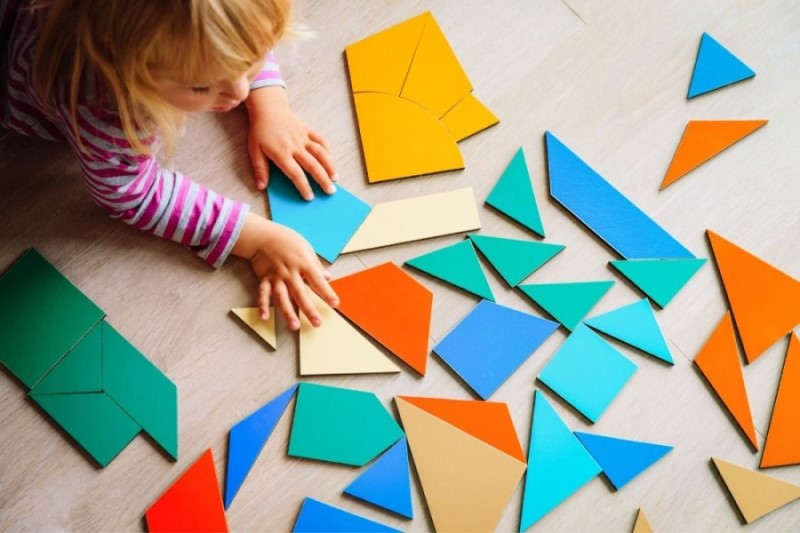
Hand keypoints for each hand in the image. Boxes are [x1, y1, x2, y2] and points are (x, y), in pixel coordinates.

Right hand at [232, 213, 338, 329]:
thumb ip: (317, 265)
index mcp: (304, 263)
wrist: (262, 235)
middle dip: (309, 309)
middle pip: (301, 293)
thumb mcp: (306, 248)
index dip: (327, 293)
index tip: (335, 304)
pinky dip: (263, 305)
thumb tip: (329, 277)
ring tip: (294, 326)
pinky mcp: (265, 278)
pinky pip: (263, 294)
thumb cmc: (287, 240)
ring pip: (282, 297)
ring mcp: (276, 277)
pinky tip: (265, 317)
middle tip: (317, 323)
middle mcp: (290, 272)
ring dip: (287, 312)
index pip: (318, 281)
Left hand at [246, 86, 337, 199]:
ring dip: (330, 166)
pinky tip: (331, 159)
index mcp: (281, 153)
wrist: (268, 108)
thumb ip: (260, 169)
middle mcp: (295, 146)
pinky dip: (327, 150)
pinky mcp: (307, 130)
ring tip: (335, 178)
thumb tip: (261, 187)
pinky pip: (320, 140)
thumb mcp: (255, 150)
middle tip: (330, 191)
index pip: (296, 174)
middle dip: (323, 180)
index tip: (309, 197)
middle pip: (313, 165)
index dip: (304, 186)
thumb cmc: (260, 131)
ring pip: (320, 153)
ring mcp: (303, 137)